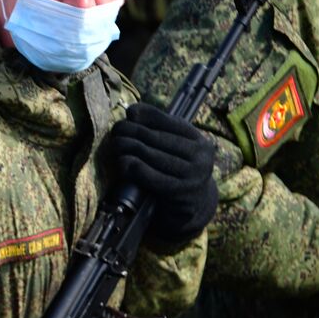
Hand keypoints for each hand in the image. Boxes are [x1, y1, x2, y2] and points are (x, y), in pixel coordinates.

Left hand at [107, 103, 216, 244]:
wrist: (191, 206)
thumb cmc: (176, 171)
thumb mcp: (174, 149)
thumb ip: (158, 130)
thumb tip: (132, 111)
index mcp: (200, 141)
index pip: (172, 123)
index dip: (149, 116)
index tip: (130, 113)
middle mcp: (201, 157)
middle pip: (160, 139)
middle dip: (134, 132)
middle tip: (117, 130)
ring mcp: (193, 176)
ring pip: (154, 156)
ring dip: (130, 148)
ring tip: (116, 144)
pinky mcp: (180, 193)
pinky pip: (152, 177)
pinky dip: (135, 168)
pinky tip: (123, 162)